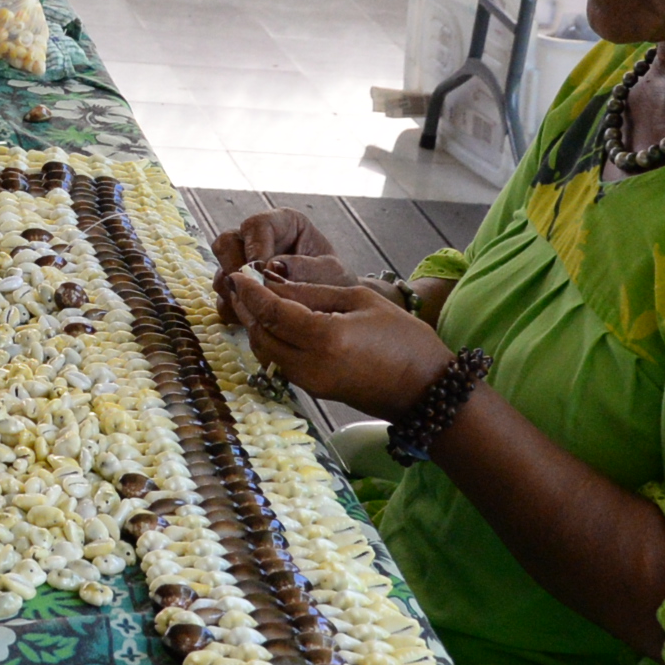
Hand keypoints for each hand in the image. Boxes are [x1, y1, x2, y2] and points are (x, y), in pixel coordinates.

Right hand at [210, 208, 357, 308]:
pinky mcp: (239, 291)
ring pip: (222, 273)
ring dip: (236, 293)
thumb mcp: (332, 273)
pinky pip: (224, 299)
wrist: (337, 310)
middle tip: (255, 292)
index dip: (255, 247)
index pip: (255, 225)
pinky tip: (259, 319)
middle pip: (226, 244)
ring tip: (262, 308)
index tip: (264, 272)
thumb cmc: (337, 283)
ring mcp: (243, 266)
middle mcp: (257, 241)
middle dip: (237, 271)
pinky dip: (238, 311)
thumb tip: (272, 268)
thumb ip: (306, 268)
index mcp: (282, 224)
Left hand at [224, 268, 454, 418]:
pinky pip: (280, 362)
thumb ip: (313, 291)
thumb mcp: (360, 300)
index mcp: (325, 338)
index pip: (272, 312)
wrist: (424, 389)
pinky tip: (275, 321)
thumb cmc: (403, 338)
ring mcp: (309, 382)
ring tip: (254, 299)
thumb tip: (274, 281)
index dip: (251, 292)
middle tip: (240, 284)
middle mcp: (311, 365)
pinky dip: (271, 340)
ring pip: (266, 351)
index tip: (239, 274)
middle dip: (247, 308)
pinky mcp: (312, 390)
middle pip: (261, 334)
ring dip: (256, 325)